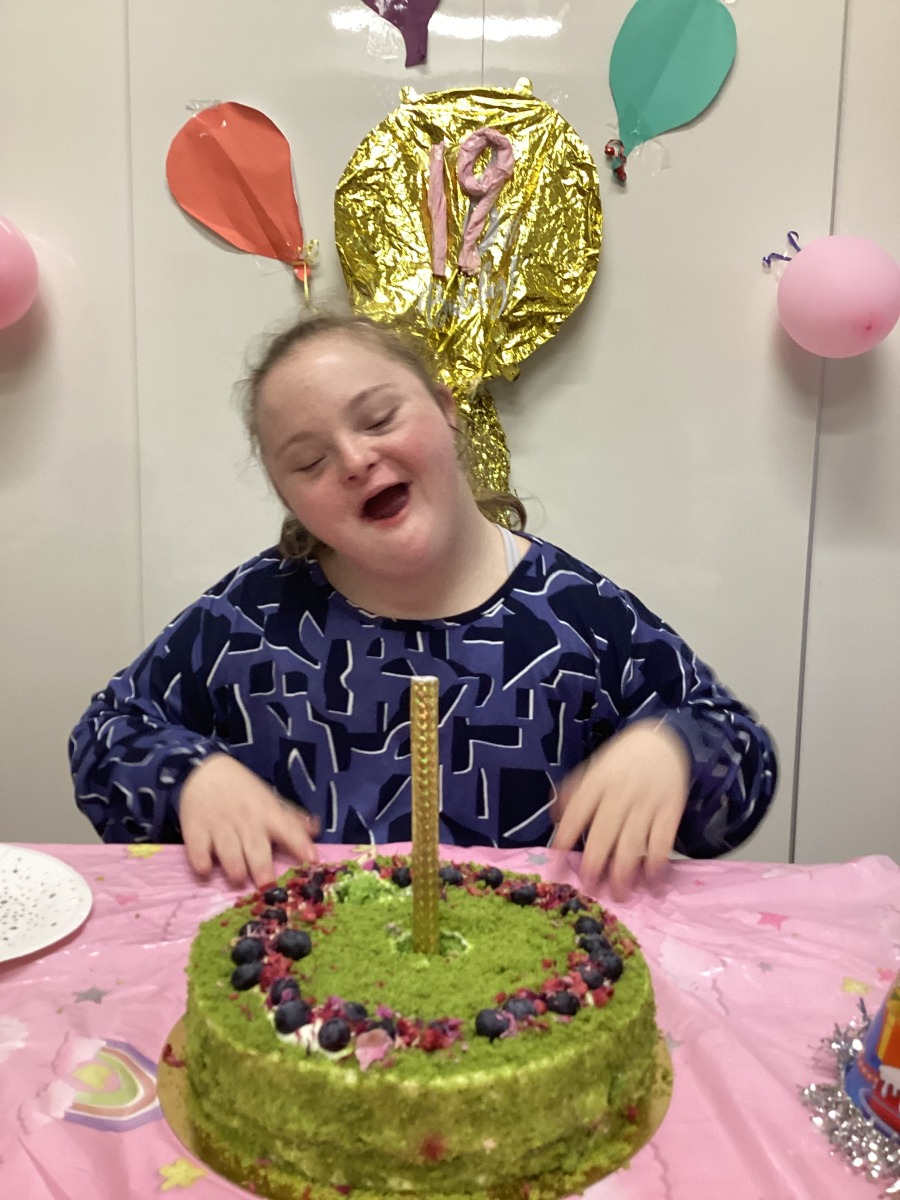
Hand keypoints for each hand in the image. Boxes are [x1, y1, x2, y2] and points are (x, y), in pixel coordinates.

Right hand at [179, 753, 317, 887]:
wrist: (205, 771)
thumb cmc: (243, 791)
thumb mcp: (269, 800)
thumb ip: (291, 819)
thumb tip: (315, 831)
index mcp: (268, 814)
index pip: (289, 829)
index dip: (301, 844)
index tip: (311, 859)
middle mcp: (247, 822)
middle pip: (257, 850)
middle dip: (263, 870)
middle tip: (266, 885)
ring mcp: (220, 828)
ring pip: (230, 855)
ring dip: (235, 869)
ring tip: (238, 878)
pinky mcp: (196, 833)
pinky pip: (199, 854)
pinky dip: (202, 864)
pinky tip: (205, 870)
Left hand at [553, 720, 689, 899]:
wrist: (664, 740)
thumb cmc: (623, 758)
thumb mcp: (594, 766)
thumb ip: (573, 791)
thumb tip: (554, 819)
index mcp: (598, 781)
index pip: (577, 812)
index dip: (565, 838)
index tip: (556, 864)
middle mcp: (620, 794)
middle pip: (605, 832)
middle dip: (595, 863)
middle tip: (589, 888)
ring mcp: (647, 803)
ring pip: (633, 841)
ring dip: (625, 871)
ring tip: (619, 893)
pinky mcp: (670, 810)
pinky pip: (662, 840)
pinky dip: (656, 862)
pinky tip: (651, 879)